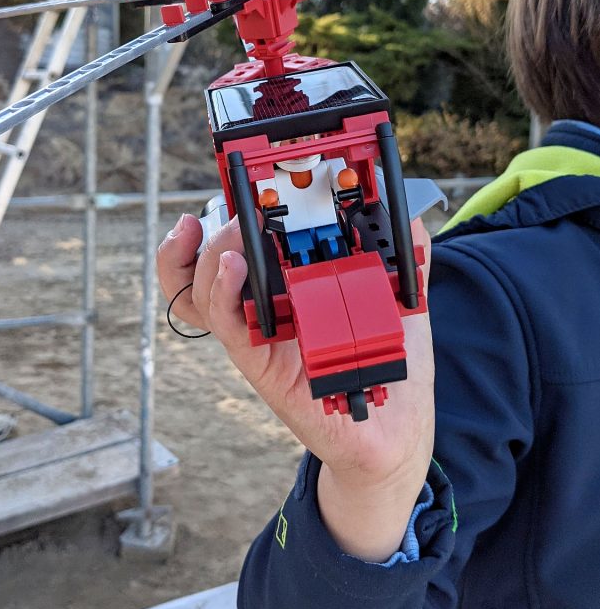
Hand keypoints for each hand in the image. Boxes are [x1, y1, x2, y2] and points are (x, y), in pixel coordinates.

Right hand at [157, 213, 434, 558]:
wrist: (397, 429)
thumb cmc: (391, 359)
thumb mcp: (402, 294)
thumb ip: (404, 249)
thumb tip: (405, 203)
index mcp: (288, 281)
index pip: (240, 238)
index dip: (226, 209)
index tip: (237, 179)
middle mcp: (263, 304)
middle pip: (208, 257)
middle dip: (214, 223)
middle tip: (238, 201)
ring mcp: (256, 332)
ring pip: (202, 287)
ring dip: (212, 250)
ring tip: (233, 230)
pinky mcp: (259, 362)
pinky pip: (224, 324)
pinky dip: (220, 291)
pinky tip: (234, 265)